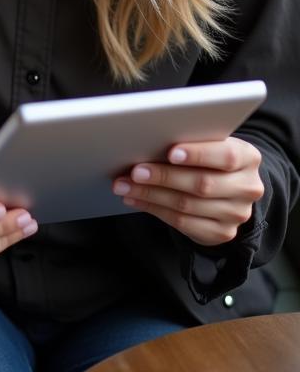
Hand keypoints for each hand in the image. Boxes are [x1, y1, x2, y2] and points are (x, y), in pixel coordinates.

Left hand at [113, 137, 263, 245]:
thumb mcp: (208, 143)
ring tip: (124, 185)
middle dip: (163, 176)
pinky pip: (182, 222)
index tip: (171, 152)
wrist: (227, 188)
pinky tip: (135, 199)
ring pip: (187, 205)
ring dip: (150, 194)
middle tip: (134, 171)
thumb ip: (190, 140)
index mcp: (248, 157)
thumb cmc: (207, 156)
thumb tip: (147, 138)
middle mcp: (248, 187)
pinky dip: (154, 209)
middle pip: (202, 184)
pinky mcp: (222, 232)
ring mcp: (237, 213)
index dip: (198, 154)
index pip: (226, 156)